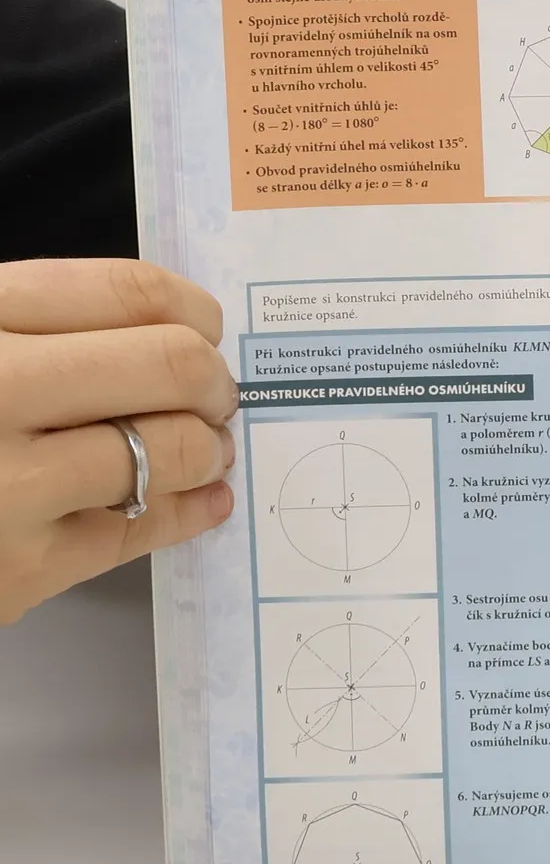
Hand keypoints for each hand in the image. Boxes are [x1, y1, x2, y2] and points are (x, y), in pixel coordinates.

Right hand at [0, 258, 236, 623]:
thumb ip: (27, 324)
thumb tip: (155, 323)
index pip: (126, 292)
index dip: (191, 310)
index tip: (203, 325)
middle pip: (171, 367)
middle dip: (212, 379)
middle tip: (215, 393)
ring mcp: (10, 488)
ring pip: (172, 451)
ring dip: (207, 447)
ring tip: (205, 447)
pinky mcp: (20, 572)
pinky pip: (142, 531)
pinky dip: (190, 511)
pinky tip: (203, 498)